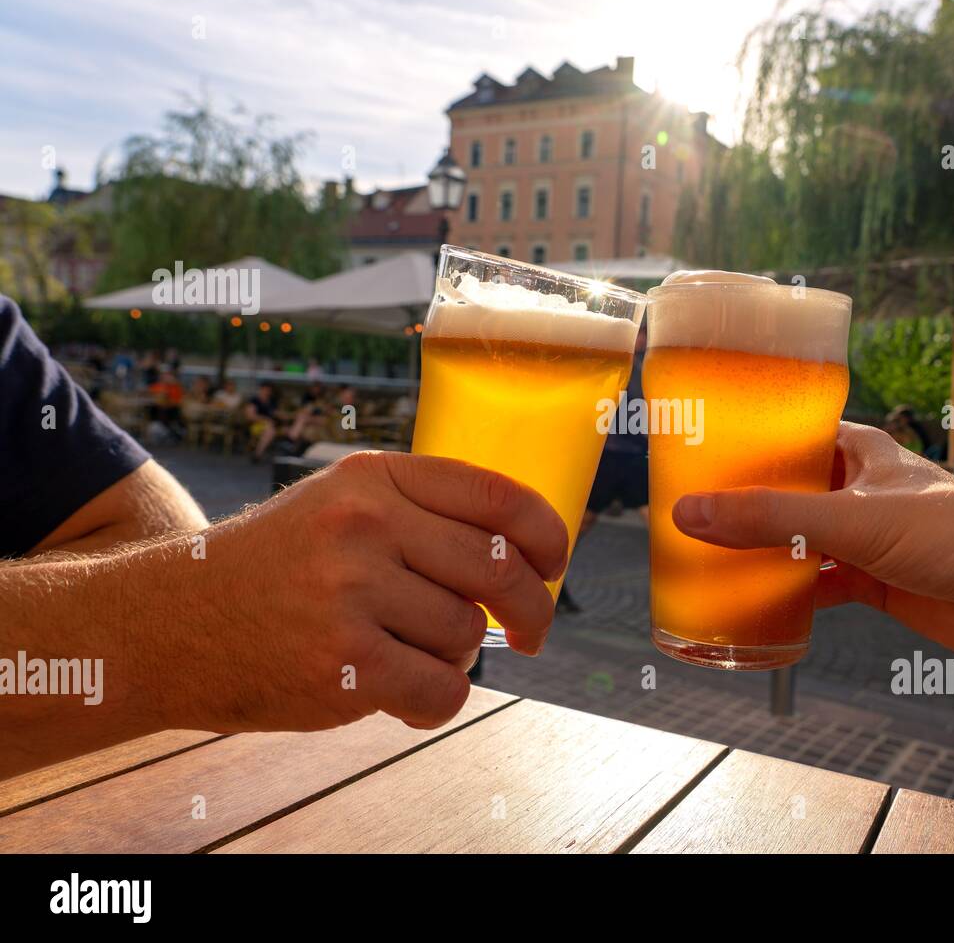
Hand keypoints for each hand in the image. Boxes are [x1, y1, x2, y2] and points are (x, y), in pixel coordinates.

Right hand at [157, 451, 567, 732]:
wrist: (172, 623)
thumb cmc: (276, 568)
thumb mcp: (341, 507)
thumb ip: (421, 513)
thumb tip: (526, 548)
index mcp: (374, 479)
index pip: (497, 496)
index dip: (548, 534)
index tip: (555, 564)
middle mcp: (363, 524)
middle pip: (499, 569)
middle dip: (532, 609)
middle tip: (529, 633)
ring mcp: (350, 592)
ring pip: (466, 633)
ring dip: (455, 655)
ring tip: (408, 653)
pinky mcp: (341, 661)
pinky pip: (442, 687)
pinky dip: (438, 700)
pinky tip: (406, 693)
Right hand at [671, 422, 953, 659]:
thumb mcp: (853, 518)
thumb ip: (771, 518)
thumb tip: (690, 514)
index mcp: (861, 451)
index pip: (793, 430)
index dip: (749, 435)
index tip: (698, 445)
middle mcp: (860, 489)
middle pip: (788, 489)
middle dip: (744, 500)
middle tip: (688, 507)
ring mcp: (865, 538)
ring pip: (797, 539)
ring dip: (761, 549)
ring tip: (705, 554)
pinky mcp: (872, 582)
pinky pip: (815, 584)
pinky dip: (786, 594)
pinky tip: (752, 602)